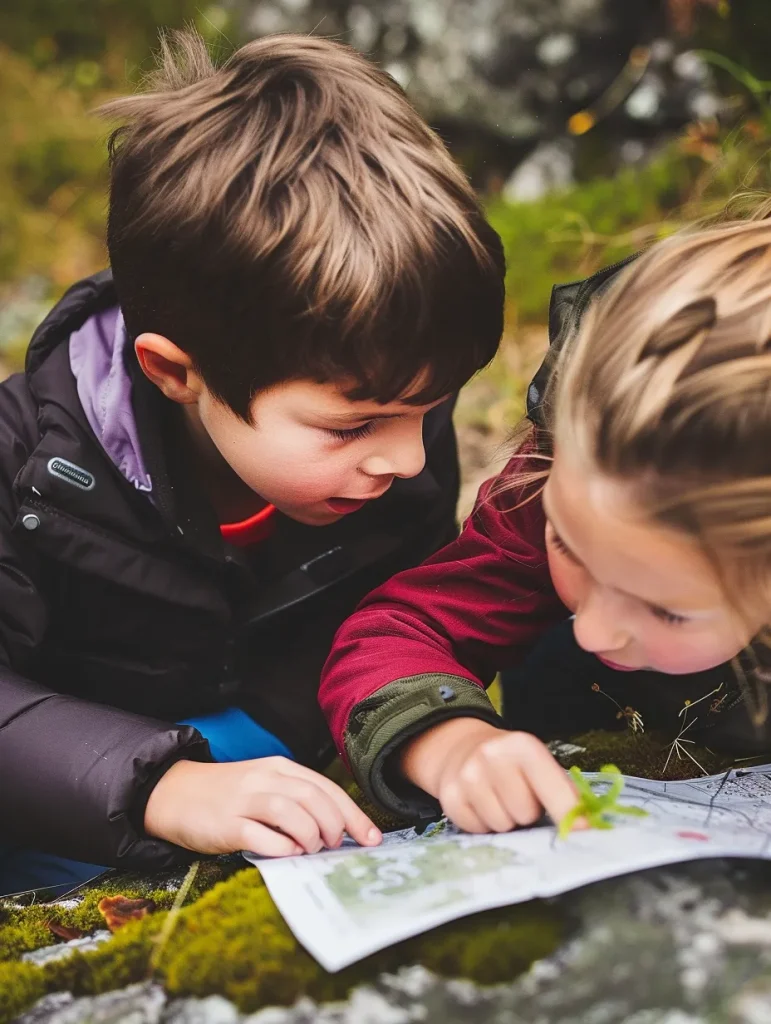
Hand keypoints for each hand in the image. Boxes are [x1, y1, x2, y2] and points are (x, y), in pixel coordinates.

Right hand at [144, 756, 381, 855]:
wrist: (175, 793)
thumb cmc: (228, 795)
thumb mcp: (265, 785)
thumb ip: (297, 799)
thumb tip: (338, 829)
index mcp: (280, 768)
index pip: (326, 788)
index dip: (354, 814)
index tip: (371, 838)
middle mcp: (265, 779)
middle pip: (314, 797)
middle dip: (336, 825)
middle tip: (338, 845)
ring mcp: (244, 800)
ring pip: (291, 812)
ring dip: (311, 835)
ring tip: (312, 848)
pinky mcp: (226, 824)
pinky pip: (262, 837)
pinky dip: (283, 848)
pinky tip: (288, 853)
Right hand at [400, 718, 580, 832]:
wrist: (461, 749)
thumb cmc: (511, 764)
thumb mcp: (538, 765)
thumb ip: (563, 792)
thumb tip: (585, 825)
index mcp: (523, 747)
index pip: (554, 789)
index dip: (570, 815)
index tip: (583, 833)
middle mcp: (493, 756)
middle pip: (525, 814)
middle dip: (526, 813)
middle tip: (519, 798)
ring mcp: (468, 776)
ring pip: (502, 825)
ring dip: (504, 819)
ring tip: (499, 800)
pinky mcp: (450, 797)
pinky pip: (478, 830)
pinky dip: (483, 824)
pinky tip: (481, 804)